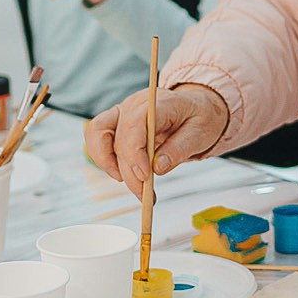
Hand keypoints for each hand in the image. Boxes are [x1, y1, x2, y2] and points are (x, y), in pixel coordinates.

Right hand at [85, 81, 229, 198]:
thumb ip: (179, 148)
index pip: (135, 123)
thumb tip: (158, 167)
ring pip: (97, 133)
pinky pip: (99, 140)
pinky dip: (106, 161)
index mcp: (158, 102)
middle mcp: (135, 104)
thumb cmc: (200, 118)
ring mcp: (123, 112)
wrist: (197, 108)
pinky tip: (125, 176)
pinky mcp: (116, 124)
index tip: (144, 176)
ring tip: (134, 187)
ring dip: (109, 164)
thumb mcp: (200, 133)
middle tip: (145, 195)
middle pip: (118, 136)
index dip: (135, 151)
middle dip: (128, 171)